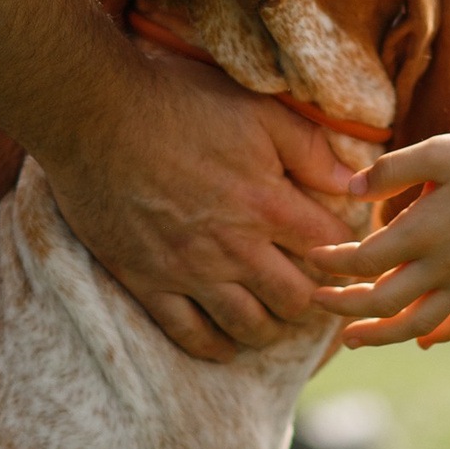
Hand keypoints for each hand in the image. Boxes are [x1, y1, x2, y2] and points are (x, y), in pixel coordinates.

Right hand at [42, 46, 362, 361]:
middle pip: (294, 300)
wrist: (95, 115)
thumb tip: (354, 182)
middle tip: (312, 293)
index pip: (328, 249)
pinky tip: (227, 344)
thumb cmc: (178, 102)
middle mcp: (235, 248)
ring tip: (274, 318)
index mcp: (267, 204)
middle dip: (311, 300)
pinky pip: (190, 334)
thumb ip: (310, 148)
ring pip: (248, 326)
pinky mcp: (148, 281)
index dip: (345, 253)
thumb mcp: (257, 110)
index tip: (345, 254)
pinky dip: (216, 347)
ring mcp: (189, 271)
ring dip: (270, 327)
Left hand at [310, 132, 449, 349]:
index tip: (312, 257)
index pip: (362, 261)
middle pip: (380, 303)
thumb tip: (348, 188)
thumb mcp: (438, 151)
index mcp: (423, 233)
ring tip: (351, 340)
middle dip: (342, 307)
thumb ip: (390, 169)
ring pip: (415, 325)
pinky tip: (421, 341)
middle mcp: (442, 268)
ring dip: (378, 336)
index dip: (331, 262)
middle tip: (315, 302)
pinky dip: (438, 336)